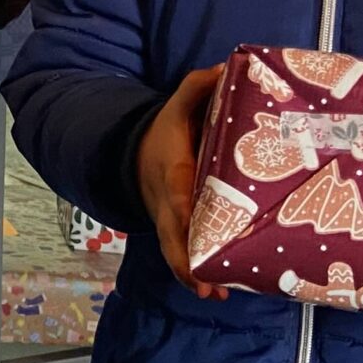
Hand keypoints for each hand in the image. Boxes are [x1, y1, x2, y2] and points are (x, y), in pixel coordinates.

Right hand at [136, 67, 224, 297]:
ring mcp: (172, 222)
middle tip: (207, 288)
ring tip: (216, 294)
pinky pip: (186, 254)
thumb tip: (225, 68)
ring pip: (179, 254)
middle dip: (188, 267)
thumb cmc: (165, 133)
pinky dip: (198, 272)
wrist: (138, 153)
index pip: (177, 203)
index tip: (196, 245)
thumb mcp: (177, 107)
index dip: (184, 223)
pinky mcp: (181, 231)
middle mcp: (169, 205)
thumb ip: (196, 88)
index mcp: (172, 177)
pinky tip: (219, 287)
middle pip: (174, 241)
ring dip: (194, 276)